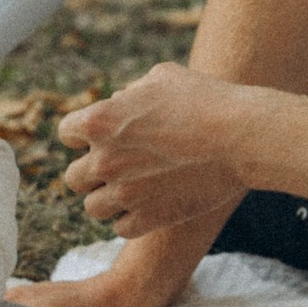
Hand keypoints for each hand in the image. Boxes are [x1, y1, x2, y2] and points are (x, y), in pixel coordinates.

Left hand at [57, 63, 247, 237]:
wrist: (241, 137)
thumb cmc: (205, 99)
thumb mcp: (162, 77)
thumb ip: (130, 92)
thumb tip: (117, 104)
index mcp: (100, 121)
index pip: (66, 133)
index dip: (83, 134)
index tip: (104, 136)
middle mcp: (104, 159)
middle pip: (73, 177)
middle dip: (93, 171)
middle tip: (120, 167)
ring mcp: (125, 193)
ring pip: (93, 208)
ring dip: (109, 199)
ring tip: (133, 190)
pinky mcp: (148, 219)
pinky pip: (121, 229)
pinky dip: (130, 220)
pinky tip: (148, 206)